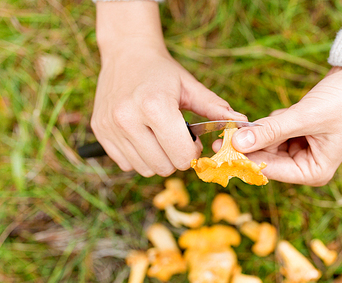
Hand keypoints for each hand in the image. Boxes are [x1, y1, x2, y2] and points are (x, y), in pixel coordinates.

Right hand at [92, 2, 245, 176]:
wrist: (126, 53)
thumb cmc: (163, 72)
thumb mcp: (191, 87)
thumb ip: (216, 109)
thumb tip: (241, 123)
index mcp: (154, 105)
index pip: (181, 156)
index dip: (192, 152)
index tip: (192, 140)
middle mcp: (127, 118)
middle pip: (163, 167)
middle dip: (176, 158)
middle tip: (177, 139)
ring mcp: (110, 127)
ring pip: (144, 169)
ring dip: (157, 159)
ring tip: (160, 138)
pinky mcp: (99, 132)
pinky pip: (126, 164)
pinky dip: (139, 157)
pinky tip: (143, 137)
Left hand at [216, 67, 341, 185]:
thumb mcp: (305, 118)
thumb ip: (271, 131)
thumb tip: (238, 142)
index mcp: (314, 171)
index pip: (271, 170)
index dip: (245, 159)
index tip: (221, 150)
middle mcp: (308, 164)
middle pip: (268, 158)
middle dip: (248, 144)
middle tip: (223, 134)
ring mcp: (304, 149)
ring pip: (269, 142)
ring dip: (261, 130)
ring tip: (249, 121)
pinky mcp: (301, 132)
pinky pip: (277, 130)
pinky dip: (273, 121)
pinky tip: (285, 112)